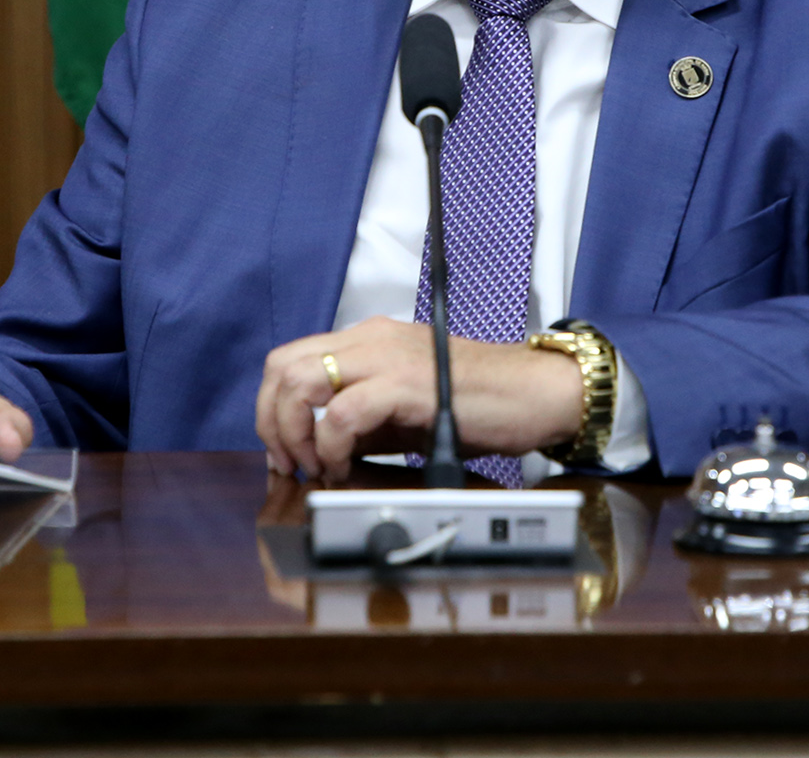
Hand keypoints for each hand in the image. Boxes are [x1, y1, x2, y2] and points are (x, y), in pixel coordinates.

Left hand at [254, 316, 582, 482]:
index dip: (272, 408)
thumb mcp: (406, 411)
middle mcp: (372, 339)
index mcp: (369, 340)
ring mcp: (389, 357)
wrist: (536, 393)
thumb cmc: (480, 402)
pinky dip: (332, 448)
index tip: (283, 451)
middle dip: (272, 421)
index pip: (290, 359)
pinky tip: (347, 468)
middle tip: (291, 463)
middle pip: (283, 366)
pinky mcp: (409, 385)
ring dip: (296, 434)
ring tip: (319, 467)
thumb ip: (363, 422)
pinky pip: (343, 414)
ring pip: (303, 382)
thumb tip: (319, 450)